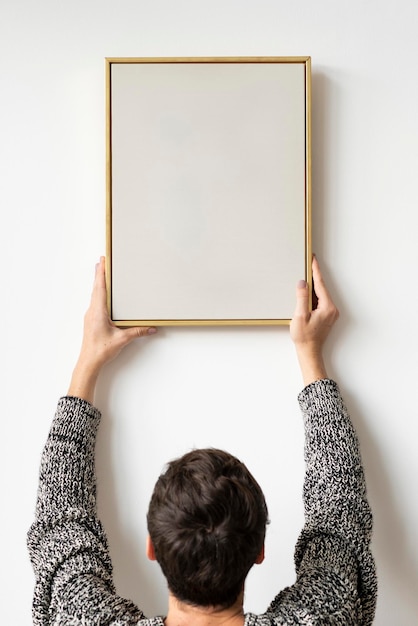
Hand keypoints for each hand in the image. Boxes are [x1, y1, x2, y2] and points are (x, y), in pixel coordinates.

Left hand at [68, 257, 156, 401]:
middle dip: (99, 273)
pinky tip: (101, 294)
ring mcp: (90, 316)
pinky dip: (98, 293)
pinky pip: (95, 302)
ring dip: (98, 283)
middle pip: (95, 288)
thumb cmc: (101, 350)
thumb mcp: (122, 339)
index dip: (101, 273)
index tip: (102, 261)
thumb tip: (151, 328)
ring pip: (94, 294)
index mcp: (98, 312)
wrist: (88, 362)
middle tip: (102, 260)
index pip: (100, 288)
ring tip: (101, 273)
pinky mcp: (91, 320)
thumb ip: (138, 331)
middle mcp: (92, 311)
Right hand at [290, 256, 338, 384]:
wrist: (309, 352)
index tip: (313, 260)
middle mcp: (331, 309)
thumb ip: (301, 297)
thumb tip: (303, 283)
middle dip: (314, 276)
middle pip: (321, 288)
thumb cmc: (304, 337)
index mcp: (327, 307)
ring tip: (305, 277)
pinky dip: (313, 296)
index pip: (320, 284)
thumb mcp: (300, 315)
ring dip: (313, 287)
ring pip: (320, 295)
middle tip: (308, 264)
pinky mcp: (326, 316)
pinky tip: (306, 293)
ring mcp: (330, 313)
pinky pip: (320, 301)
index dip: (315, 271)